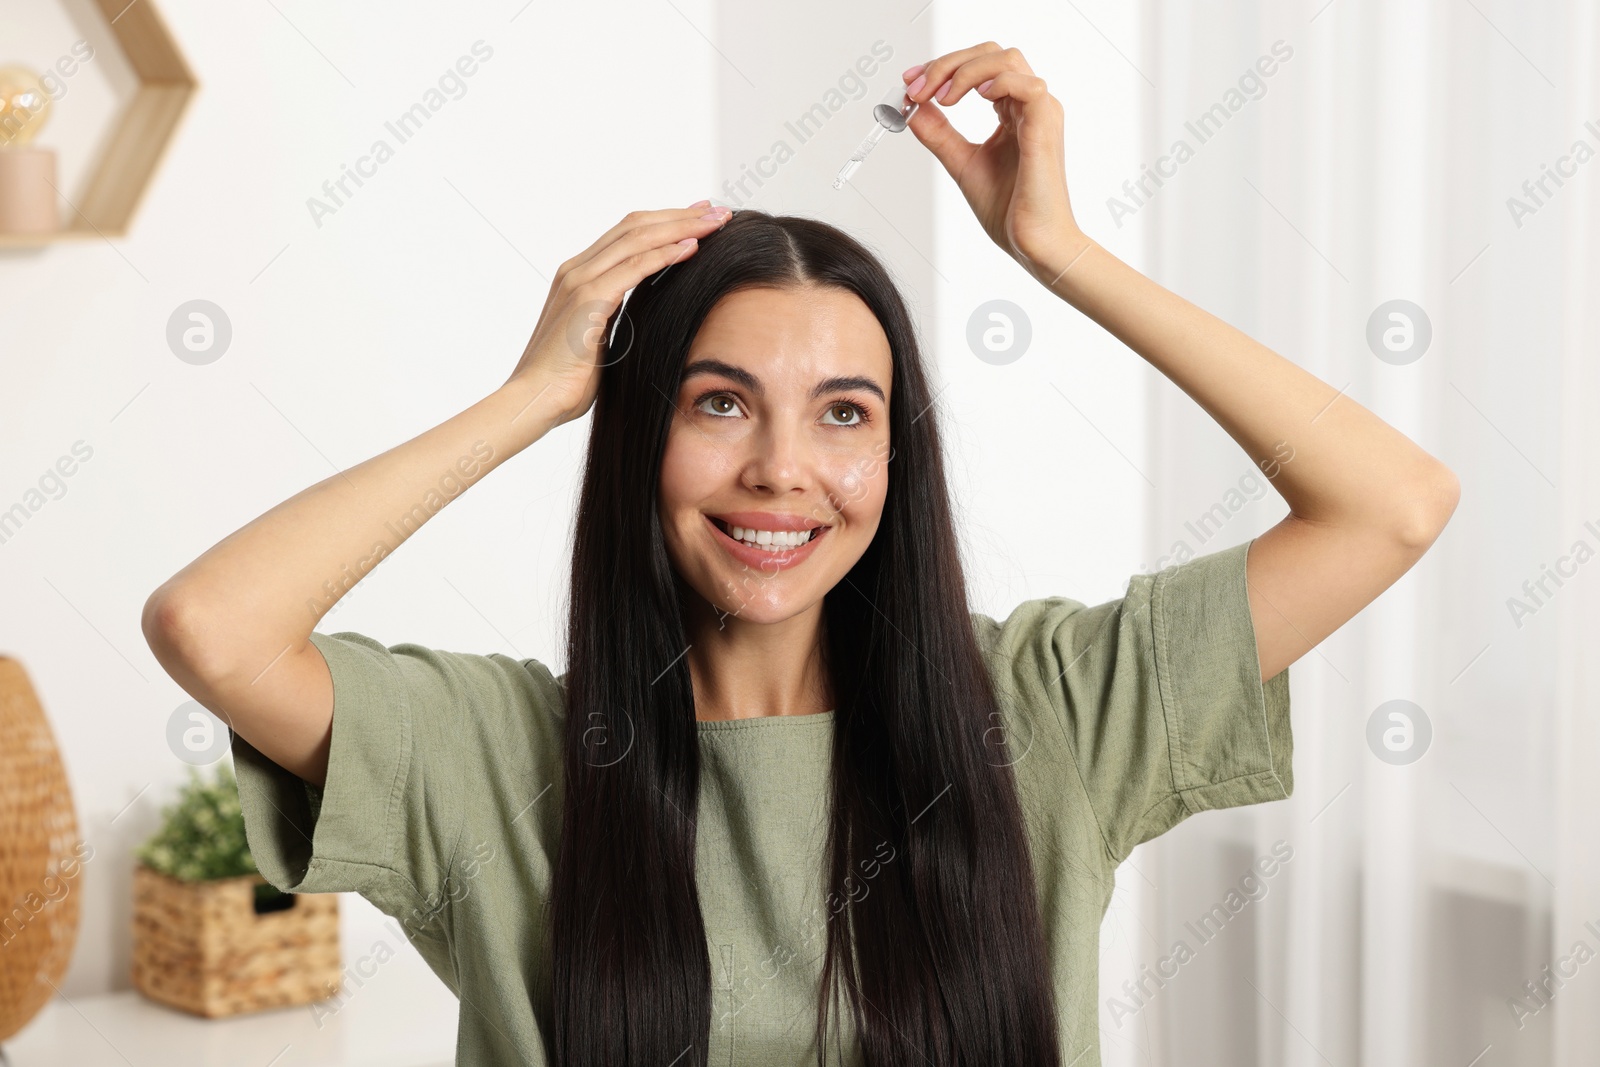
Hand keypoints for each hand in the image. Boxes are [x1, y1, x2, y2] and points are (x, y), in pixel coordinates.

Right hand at [504, 202, 732, 424]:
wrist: (535, 399)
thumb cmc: (566, 380)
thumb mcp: (597, 338)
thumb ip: (614, 316)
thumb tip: (643, 314)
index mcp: (578, 275)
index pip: (628, 233)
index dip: (666, 221)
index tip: (700, 218)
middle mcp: (577, 269)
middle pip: (635, 225)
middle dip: (680, 216)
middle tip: (718, 211)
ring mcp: (579, 281)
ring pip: (637, 238)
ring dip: (681, 227)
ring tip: (715, 223)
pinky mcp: (587, 299)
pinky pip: (634, 268)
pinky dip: (665, 254)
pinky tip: (692, 248)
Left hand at [901, 43, 1081, 283]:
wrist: (1032, 243)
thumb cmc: (1008, 210)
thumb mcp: (960, 163)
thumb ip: (939, 134)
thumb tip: (911, 108)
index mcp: (1011, 112)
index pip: (977, 67)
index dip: (941, 67)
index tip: (910, 83)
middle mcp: (1027, 106)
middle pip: (989, 54)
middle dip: (947, 64)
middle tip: (917, 89)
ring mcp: (1040, 113)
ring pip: (1007, 60)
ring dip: (965, 70)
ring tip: (942, 98)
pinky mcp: (1046, 127)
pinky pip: (1028, 85)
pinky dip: (998, 82)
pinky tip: (974, 98)